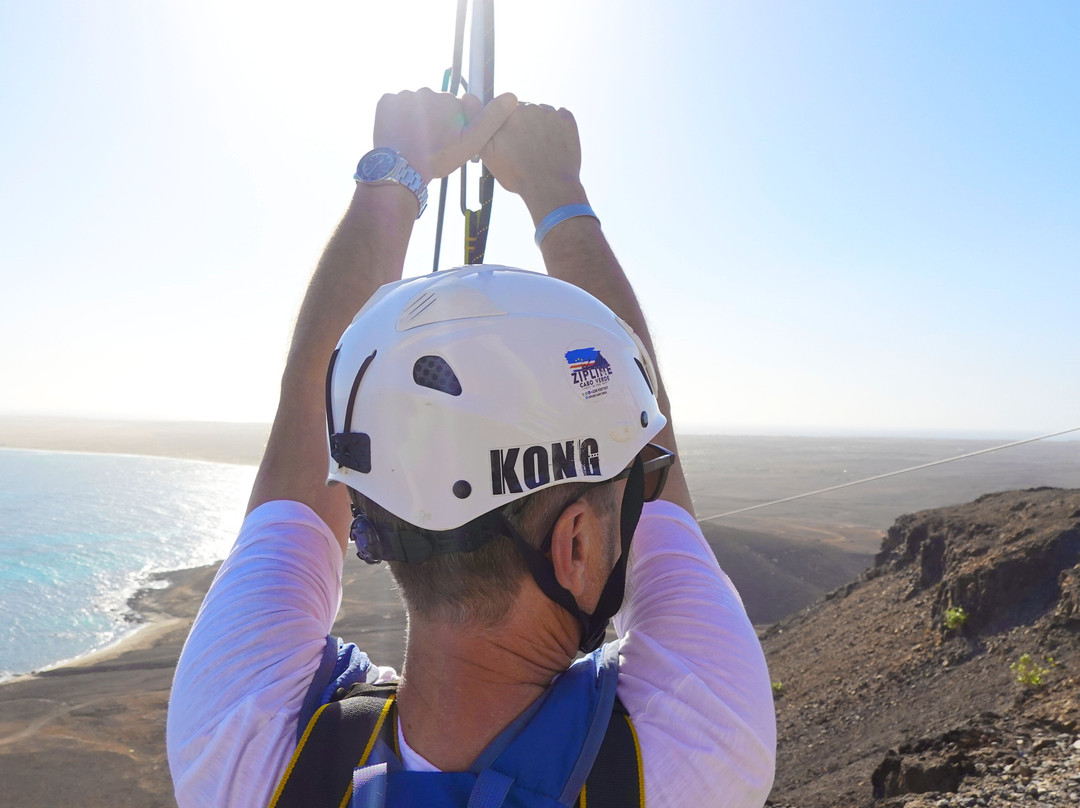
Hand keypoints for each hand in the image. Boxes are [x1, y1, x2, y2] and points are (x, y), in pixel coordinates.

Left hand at [373, 89, 516, 184]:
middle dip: (433, 120)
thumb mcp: (471, 143)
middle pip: (432, 105)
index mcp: (447, 99)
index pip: (452, 108)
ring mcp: (403, 95)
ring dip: (416, 119)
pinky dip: (397, 117)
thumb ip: (491, 119)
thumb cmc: (437, 158)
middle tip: (429, 143)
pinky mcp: (385, 101)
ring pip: (414, 106)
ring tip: (414, 141)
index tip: (445, 141)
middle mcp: (425, 91)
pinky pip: (395, 106)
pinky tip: (401, 134)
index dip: (451, 126)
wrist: (401, 169)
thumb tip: (512, 96)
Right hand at [480, 103, 587, 222]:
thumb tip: (468, 97)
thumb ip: (478, 122)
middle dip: (523, 124)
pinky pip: (560, 117)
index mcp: (508, 112)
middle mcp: (529, 107)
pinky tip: (553, 145)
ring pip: (541, 114)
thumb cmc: (517, 173)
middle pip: (523, 110)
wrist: (550, 188)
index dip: (506, 126)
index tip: (509, 142)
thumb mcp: (488, 152)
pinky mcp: (567, 120)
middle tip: (524, 148)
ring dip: (540, 125)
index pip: (503, 110)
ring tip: (539, 149)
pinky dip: (557, 127)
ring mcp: (550, 112)